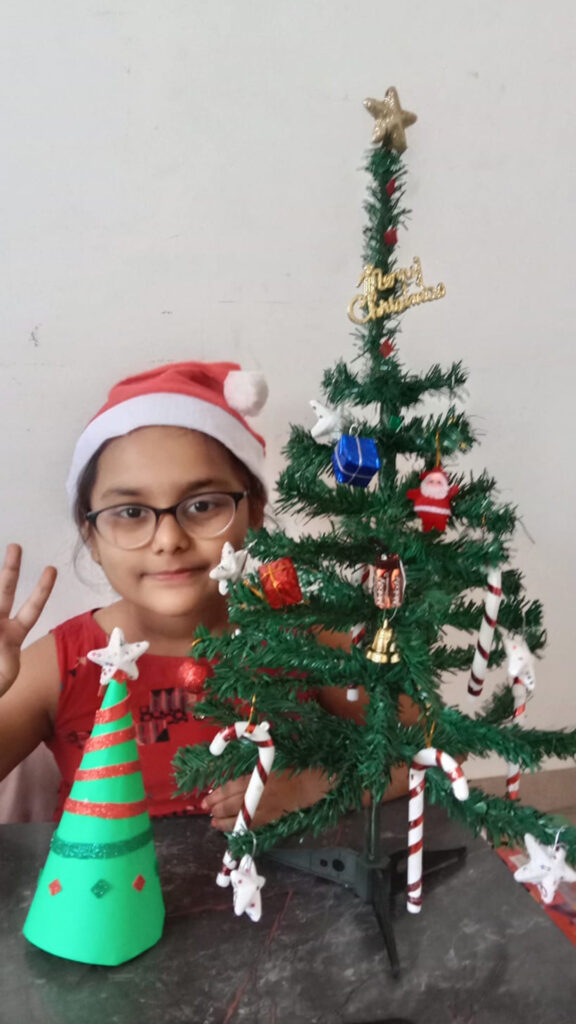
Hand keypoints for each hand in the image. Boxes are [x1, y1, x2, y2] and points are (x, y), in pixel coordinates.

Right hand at [0, 544, 56, 695]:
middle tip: (17, 546)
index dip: (42, 590)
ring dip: (4, 578)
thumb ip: (6, 654)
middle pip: (5, 591)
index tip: (52, 569)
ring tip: (9, 575)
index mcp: (14, 634)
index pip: (31, 608)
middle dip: (10, 569)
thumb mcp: (6, 673)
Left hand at [202, 768, 331, 831]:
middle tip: (206, 809)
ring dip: (224, 821)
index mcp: (258, 776)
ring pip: (240, 818)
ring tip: (213, 822)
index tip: (206, 798)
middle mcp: (259, 794)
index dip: (217, 794)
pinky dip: (239, 829)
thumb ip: (253, 769)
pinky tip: (231, 830)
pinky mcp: (272, 819)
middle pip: (232, 803)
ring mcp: (265, 809)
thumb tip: (233, 779)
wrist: (310, 783)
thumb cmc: (291, 768)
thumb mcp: (269, 763)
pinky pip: (252, 827)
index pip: (232, 787)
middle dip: (217, 807)